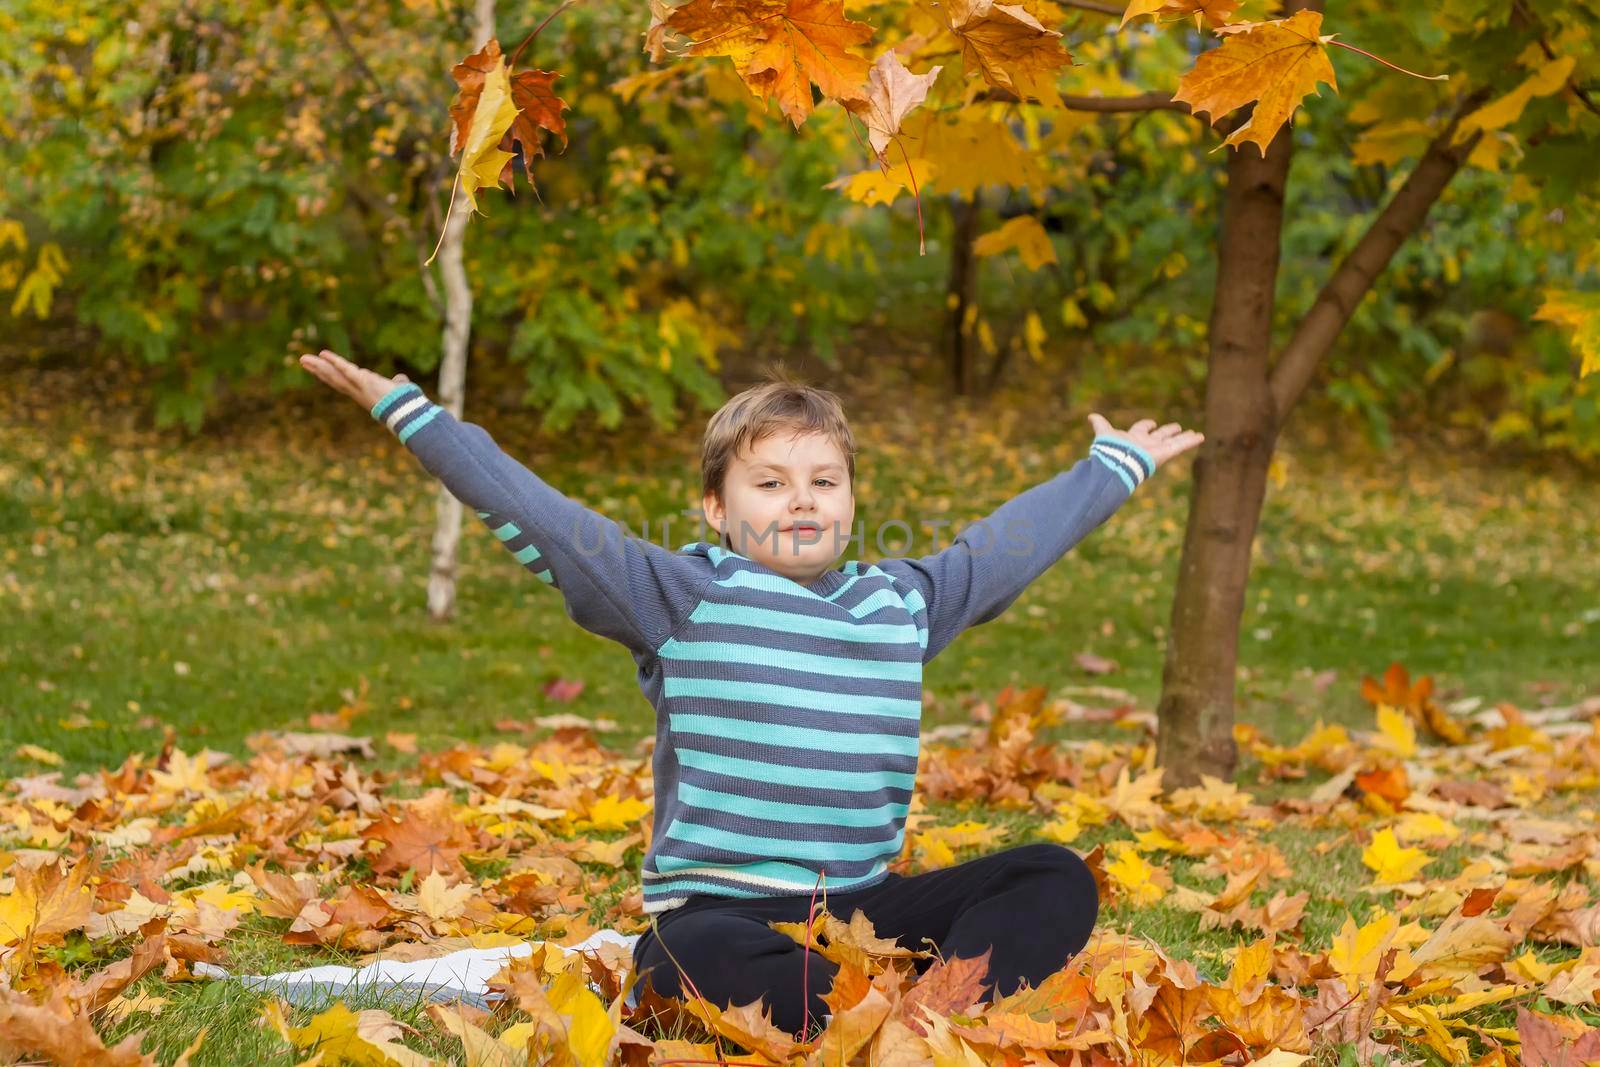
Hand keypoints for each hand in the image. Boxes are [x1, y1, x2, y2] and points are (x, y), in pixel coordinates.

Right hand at [299, 349, 411, 411]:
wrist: (408, 412)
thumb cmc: (406, 403)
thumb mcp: (399, 390)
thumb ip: (398, 384)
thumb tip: (400, 380)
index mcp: (363, 393)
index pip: (343, 382)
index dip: (330, 375)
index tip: (320, 368)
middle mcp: (357, 392)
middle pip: (333, 379)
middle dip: (318, 369)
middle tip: (303, 360)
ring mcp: (358, 387)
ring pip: (334, 375)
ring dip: (318, 366)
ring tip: (303, 358)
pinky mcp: (362, 381)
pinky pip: (345, 369)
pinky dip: (335, 361)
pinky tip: (323, 354)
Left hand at [1087, 413, 1203, 470]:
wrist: (1117, 464)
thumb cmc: (1110, 450)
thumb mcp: (1104, 433)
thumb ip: (1100, 425)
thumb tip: (1090, 416)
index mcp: (1133, 438)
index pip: (1141, 429)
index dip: (1146, 425)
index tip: (1152, 422)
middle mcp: (1146, 444)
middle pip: (1161, 436)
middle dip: (1168, 431)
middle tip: (1178, 427)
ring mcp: (1157, 449)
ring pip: (1174, 441)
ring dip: (1185, 437)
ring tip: (1196, 434)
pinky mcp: (1165, 453)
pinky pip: (1180, 446)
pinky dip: (1190, 441)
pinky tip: (1201, 437)